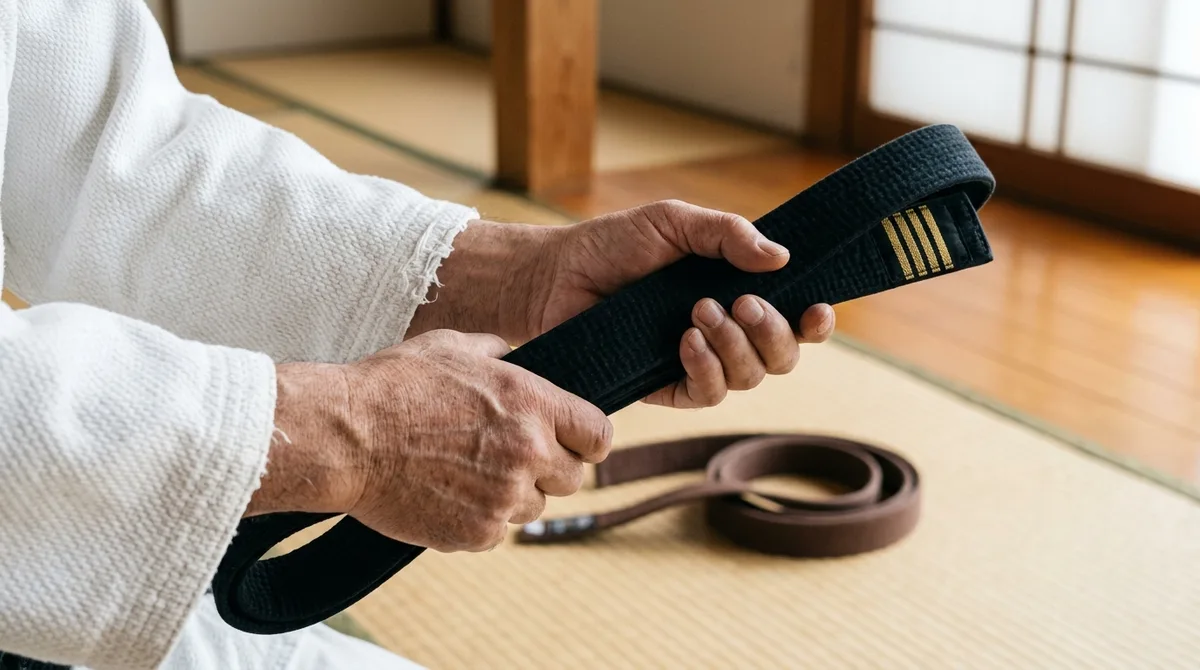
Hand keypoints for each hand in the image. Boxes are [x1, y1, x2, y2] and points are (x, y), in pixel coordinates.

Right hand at [248, 329, 611, 551]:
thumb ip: (496, 352)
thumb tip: (511, 354)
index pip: (599, 435)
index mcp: (533, 404)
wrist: (344, 437)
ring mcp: (503, 497)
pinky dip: (478, 519)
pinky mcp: (475, 532)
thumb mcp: (452, 347)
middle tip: (509, 458)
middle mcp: (528, 452)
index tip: (571, 442)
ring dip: (511, 495)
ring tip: (466, 472)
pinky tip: (446, 493)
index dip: (585, 440)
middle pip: (573, 478)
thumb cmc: (393, 385)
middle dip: (548, 470)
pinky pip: (496, 532)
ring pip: (533, 508)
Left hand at [532, 200, 834, 407]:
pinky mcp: (664, 385)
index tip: (817, 309)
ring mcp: (697, 361)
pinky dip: (706, 369)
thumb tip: (781, 258)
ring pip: (750, 377)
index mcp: (736, 290)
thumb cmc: (612, 245)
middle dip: (774, 333)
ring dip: (736, 347)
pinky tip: (685, 341)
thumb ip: (728, 234)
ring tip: (699, 312)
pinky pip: (707, 395)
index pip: (794, 316)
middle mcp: (725, 331)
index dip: (815, 321)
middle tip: (743, 303)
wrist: (554, 275)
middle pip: (782, 355)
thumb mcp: (673, 222)